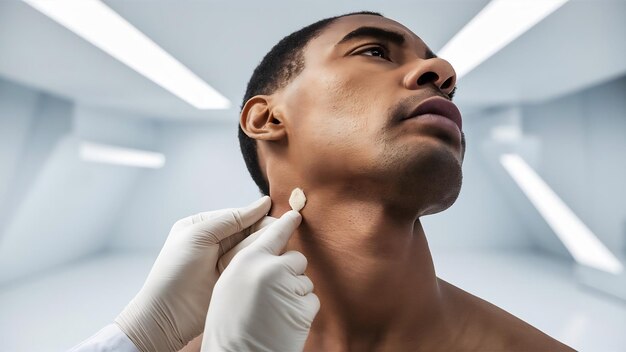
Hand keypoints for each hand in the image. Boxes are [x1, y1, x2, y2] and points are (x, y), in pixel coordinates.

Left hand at [114, 196, 273, 351]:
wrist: (168, 315)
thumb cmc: (176, 271)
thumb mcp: (199, 235)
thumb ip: (231, 219)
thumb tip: (263, 203)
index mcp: (203, 226)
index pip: (238, 216)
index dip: (258, 216)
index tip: (281, 217)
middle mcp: (216, 242)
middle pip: (248, 231)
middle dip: (264, 231)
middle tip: (287, 231)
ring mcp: (226, 262)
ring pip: (254, 248)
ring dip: (266, 246)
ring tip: (283, 245)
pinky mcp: (235, 280)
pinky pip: (254, 266)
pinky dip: (264, 262)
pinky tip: (276, 260)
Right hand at [201, 210, 319, 351]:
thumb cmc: (229, 327)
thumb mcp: (228, 287)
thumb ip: (249, 266)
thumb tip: (270, 255)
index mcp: (247, 261)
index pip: (272, 234)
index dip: (286, 224)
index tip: (296, 215)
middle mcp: (269, 269)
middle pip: (296, 258)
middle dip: (291, 274)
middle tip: (274, 296)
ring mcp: (289, 287)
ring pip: (305, 281)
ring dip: (296, 295)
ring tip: (275, 313)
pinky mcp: (304, 306)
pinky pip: (312, 300)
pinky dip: (303, 311)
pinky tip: (285, 322)